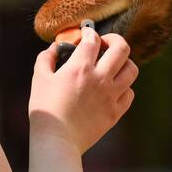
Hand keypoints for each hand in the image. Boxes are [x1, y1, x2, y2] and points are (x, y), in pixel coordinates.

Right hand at [28, 27, 137, 154]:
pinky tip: (113, 89)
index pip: (93, 39)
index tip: (86, 34)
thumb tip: (54, 47)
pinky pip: (130, 94)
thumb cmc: (45, 109)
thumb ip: (47, 57)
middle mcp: (100, 78)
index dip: (89, 32)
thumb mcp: (39, 78)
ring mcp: (111, 96)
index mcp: (80, 67)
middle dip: (114, 40)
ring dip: (123, 63)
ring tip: (112, 66)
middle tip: (105, 44)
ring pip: (132, 69)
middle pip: (121, 48)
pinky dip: (124, 88)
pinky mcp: (115, 112)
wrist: (57, 140)